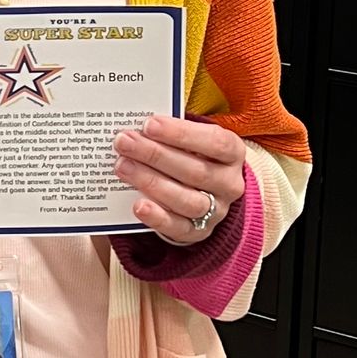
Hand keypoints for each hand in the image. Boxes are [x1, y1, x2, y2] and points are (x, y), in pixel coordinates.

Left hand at [114, 115, 245, 247]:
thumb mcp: (191, 138)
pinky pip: (178, 228)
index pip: (214, 142)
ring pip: (187, 200)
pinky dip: (157, 217)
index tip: (149, 124)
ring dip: (151, 183)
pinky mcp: (198, 233)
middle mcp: (229, 183)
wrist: (204, 191)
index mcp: (233, 153)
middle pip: (195, 171)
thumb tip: (138, 126)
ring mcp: (216, 211)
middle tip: (124, 142)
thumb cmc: (192, 154)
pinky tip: (138, 205)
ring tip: (123, 167)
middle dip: (155, 155)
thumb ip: (170, 132)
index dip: (181, 133)